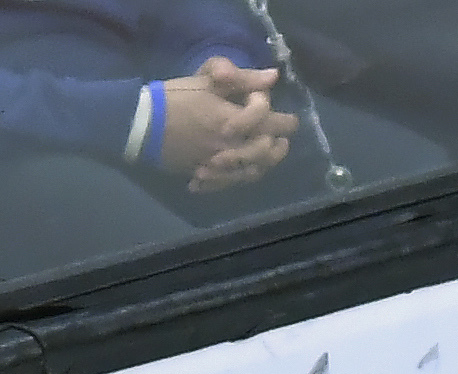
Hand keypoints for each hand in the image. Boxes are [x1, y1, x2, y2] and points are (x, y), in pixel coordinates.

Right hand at [162, 59, 295, 192]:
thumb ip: (242, 78)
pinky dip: (246, 175)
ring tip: (273, 149)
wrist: (141, 125)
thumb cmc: (173, 99)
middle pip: (269, 148)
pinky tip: (251, 168)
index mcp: (234, 120)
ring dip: (270, 159)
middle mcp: (234, 146)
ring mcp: (223, 164)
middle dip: (280, 137)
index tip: (263, 98)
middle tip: (284, 132)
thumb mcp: (206, 81)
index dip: (273, 108)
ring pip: (257, 168)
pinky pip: (235, 181)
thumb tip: (273, 76)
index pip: (271, 119)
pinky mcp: (210, 175)